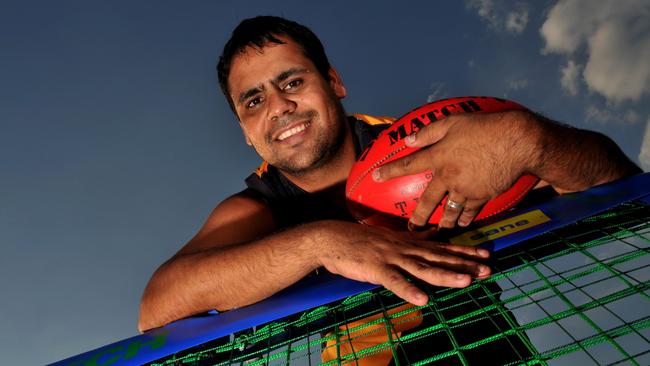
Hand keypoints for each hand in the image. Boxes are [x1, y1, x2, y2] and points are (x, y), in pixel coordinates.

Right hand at [314, 221, 490, 305]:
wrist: (330, 238)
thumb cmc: (358, 239)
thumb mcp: (389, 235)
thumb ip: (412, 237)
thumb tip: (432, 234)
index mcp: (407, 243)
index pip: (441, 247)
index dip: (464, 251)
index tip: (485, 254)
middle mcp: (404, 248)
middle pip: (439, 258)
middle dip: (464, 263)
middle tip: (487, 269)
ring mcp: (391, 258)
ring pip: (423, 268)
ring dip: (445, 275)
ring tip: (466, 281)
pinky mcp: (376, 268)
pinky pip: (395, 281)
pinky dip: (408, 290)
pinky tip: (423, 300)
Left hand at [372, 110, 536, 228]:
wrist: (518, 142)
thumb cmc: (485, 127)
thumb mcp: (453, 122)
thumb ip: (429, 132)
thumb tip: (408, 140)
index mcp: (439, 157)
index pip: (408, 165)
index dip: (389, 171)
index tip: (374, 177)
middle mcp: (449, 177)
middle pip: (428, 201)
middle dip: (418, 216)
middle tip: (411, 227)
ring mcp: (466, 190)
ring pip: (450, 211)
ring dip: (443, 223)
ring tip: (438, 230)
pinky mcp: (483, 196)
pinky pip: (470, 212)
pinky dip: (465, 219)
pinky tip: (463, 224)